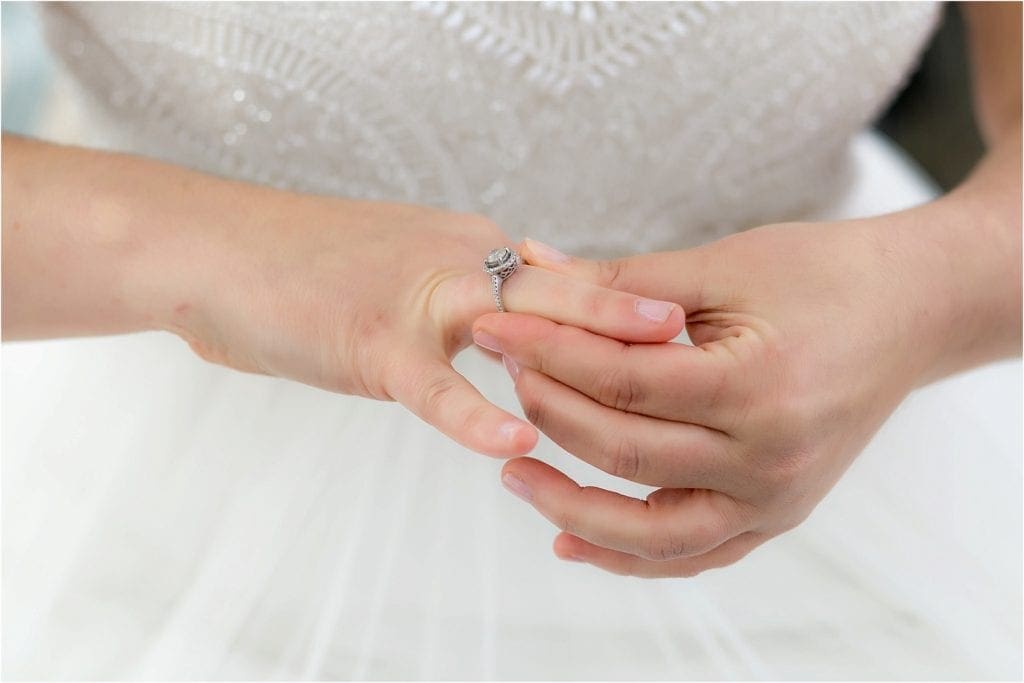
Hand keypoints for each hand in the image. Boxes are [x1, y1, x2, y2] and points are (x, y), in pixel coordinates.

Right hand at [158, 191, 684, 456]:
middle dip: (634, 315)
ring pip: (513, 321)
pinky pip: (431, 382)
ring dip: (583, 349)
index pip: (564, 279)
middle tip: (703, 335)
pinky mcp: (368, 341)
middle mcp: (457, 263)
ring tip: (650, 369)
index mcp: (470, 251)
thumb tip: (528, 329)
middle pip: (561, 289)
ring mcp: (415, 299)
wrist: (215, 250)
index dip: (625, 307)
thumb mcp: (409, 271)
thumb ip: (473, 298)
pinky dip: (471, 412)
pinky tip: (512, 443)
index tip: (687, 330)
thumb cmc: (313, 270)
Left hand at [473, 218, 976, 574]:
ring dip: (571, 506)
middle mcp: (769, 460)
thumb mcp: (723, 267)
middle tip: (502, 370)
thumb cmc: (823, 276)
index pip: (620, 382)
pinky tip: (569, 540)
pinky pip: (690, 555)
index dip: (545, 351)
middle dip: (547, 409)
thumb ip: (621, 281)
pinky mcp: (775, 517)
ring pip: (650, 533)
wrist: (909, 313)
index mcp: (758, 387)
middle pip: (624, 453)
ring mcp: (776, 501)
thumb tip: (528, 270)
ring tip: (512, 472)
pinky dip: (627, 556)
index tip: (494, 324)